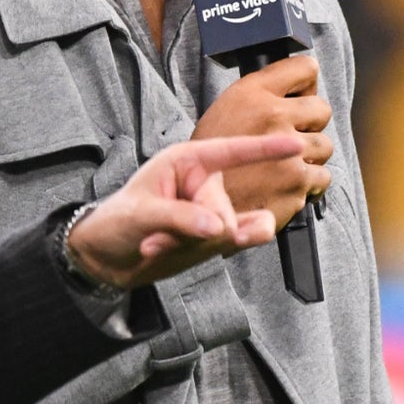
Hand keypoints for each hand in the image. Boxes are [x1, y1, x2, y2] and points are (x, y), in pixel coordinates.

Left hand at [64, 134, 307, 289]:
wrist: (108, 259)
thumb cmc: (116, 223)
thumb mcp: (140, 215)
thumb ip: (181, 219)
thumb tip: (219, 227)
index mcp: (186, 162)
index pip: (230, 151)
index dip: (264, 149)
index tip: (295, 144)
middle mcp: (204, 183)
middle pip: (226, 210)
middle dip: (196, 230)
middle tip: (157, 236)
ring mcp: (214, 210)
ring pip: (234, 230)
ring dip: (199, 244)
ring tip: (163, 243)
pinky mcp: (219, 235)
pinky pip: (242, 239)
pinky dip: (222, 248)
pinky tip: (192, 249)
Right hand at [190, 55, 333, 226]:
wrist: (195, 207)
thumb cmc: (206, 161)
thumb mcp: (224, 111)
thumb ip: (260, 98)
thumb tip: (297, 94)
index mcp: (252, 93)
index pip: (305, 68)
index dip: (305, 84)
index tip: (299, 96)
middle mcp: (272, 116)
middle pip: (321, 109)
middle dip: (310, 124)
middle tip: (289, 137)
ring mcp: (288, 151)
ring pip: (325, 146)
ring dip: (310, 157)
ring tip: (283, 164)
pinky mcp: (296, 184)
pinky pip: (321, 178)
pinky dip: (308, 185)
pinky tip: (284, 185)